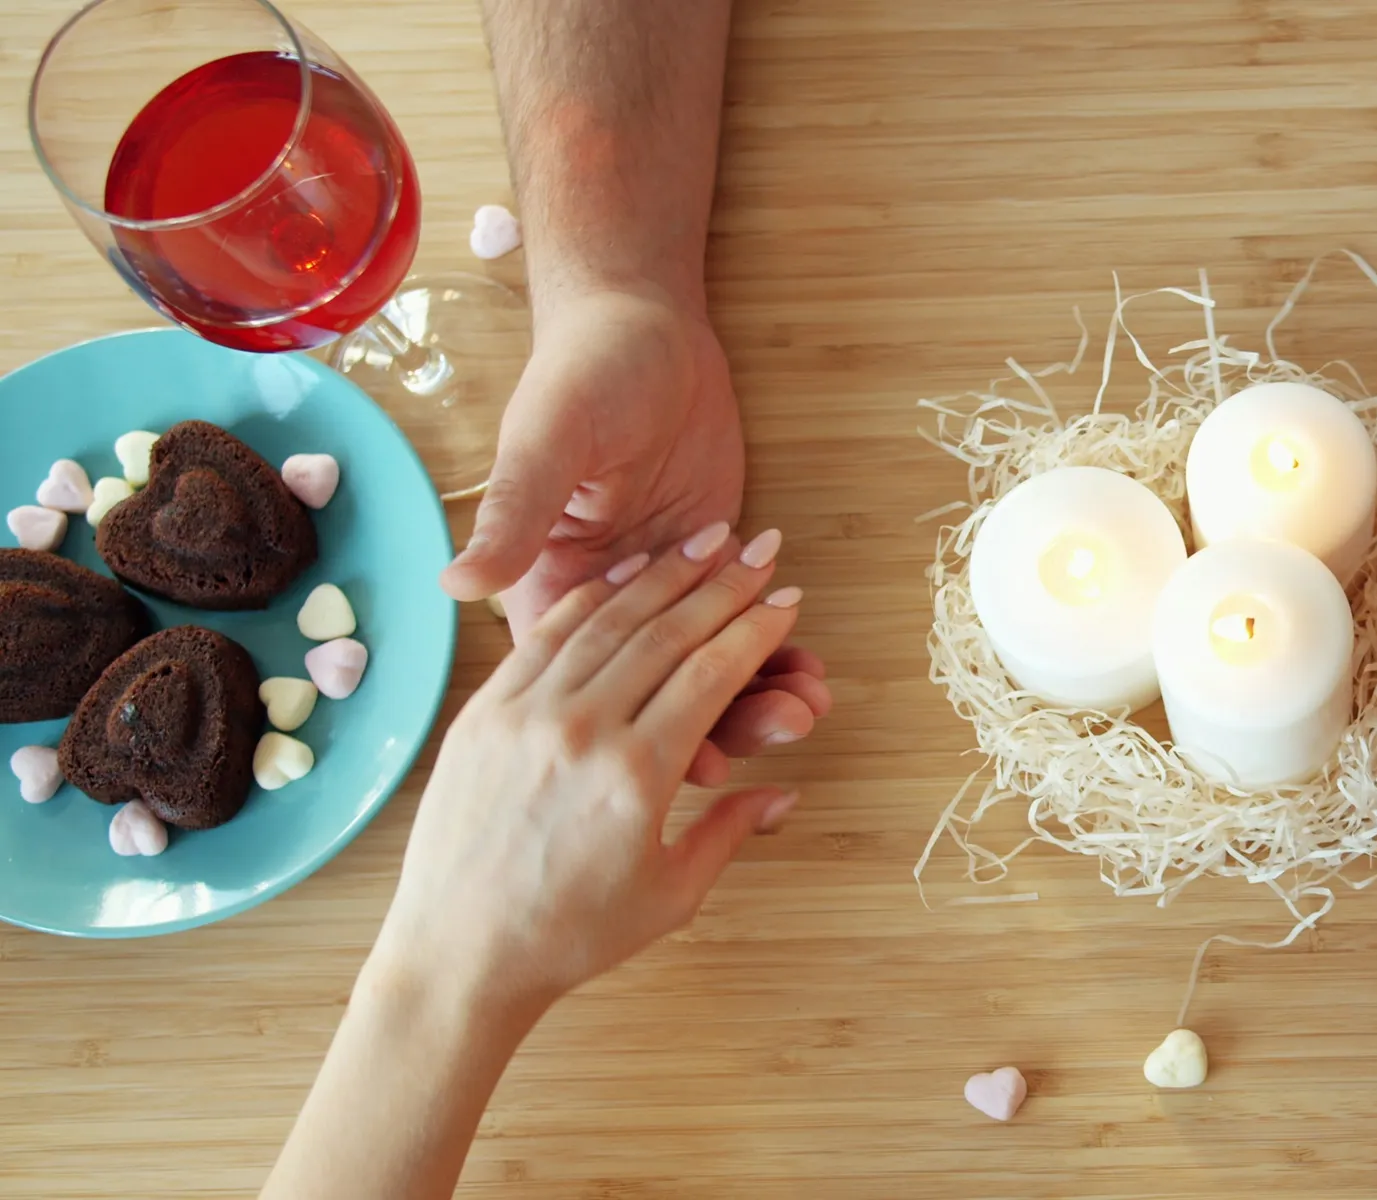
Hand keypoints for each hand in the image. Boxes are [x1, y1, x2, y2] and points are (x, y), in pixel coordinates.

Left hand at [382, 522, 805, 1012]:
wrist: (459, 954)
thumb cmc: (570, 935)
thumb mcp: (671, 894)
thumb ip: (730, 831)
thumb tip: (783, 794)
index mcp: (638, 775)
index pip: (712, 673)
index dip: (756, 629)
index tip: (787, 598)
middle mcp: (582, 730)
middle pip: (667, 631)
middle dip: (723, 583)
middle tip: (763, 547)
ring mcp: (525, 714)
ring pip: (607, 621)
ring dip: (662, 574)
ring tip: (705, 541)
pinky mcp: (483, 712)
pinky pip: (545, 637)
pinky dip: (591, 598)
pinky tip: (626, 575)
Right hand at [439, 287, 821, 773]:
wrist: (645, 327)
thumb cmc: (582, 374)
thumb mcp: (547, 439)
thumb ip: (515, 512)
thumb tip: (460, 580)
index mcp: (550, 587)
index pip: (590, 685)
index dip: (636, 735)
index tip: (695, 766)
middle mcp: (608, 603)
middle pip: (659, 692)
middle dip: (725, 718)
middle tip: (788, 723)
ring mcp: (666, 592)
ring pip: (705, 673)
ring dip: (759, 695)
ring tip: (811, 702)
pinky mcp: (712, 572)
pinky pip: (740, 633)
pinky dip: (775, 656)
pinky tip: (813, 670)